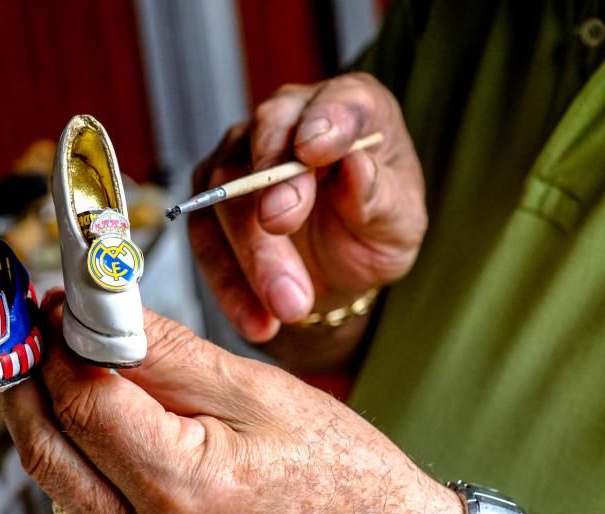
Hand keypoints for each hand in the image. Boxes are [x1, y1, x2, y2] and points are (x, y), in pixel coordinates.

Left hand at [3, 293, 461, 513]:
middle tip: (24, 331)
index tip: (53, 307)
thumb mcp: (257, 391)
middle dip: (25, 380)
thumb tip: (97, 316)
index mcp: (185, 491)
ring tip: (54, 366)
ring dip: (46, 418)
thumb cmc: (346, 478)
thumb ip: (164, 353)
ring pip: (59, 481)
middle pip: (48, 449)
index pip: (84, 403)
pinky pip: (87, 510)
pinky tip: (93, 422)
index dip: (58, 344)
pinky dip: (79, 458)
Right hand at [191, 73, 426, 342]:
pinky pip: (206, 242)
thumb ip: (380, 196)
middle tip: (281, 226)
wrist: (338, 269)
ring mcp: (238, 159)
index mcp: (347, 107)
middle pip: (264, 143)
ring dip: (253, 255)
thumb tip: (355, 168)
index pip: (333, 100)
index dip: (323, 119)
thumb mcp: (398, 222)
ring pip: (225, 195)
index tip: (317, 150)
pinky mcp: (209, 205)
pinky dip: (230, 286)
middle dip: (271, 188)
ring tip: (289, 305)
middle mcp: (286, 121)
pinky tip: (258, 321)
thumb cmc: (373, 228)